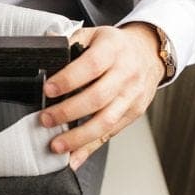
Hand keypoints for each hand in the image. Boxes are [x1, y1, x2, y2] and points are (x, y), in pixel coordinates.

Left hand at [41, 23, 165, 169]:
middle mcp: (126, 73)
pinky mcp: (133, 113)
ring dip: (78, 137)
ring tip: (56, 145)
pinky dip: (88, 149)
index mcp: (113, 49)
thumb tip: (46, 49)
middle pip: (97, 98)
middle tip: (45, 120)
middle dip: (68, 112)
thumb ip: (71, 43)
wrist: (149, 52)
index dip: (69, 79)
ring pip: (105, 121)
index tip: (48, 90)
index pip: (92, 65)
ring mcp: (131, 95)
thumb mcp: (95, 35)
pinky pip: (109, 135)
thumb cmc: (115, 47)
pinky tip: (73, 158)